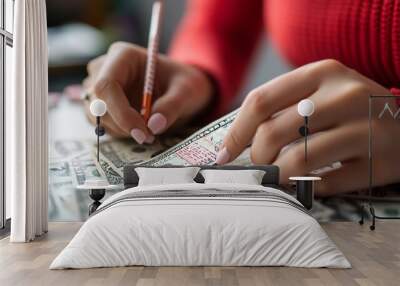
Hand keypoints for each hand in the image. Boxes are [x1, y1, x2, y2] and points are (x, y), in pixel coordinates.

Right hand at [83, 42, 212, 142]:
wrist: (182, 89)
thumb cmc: (184, 83)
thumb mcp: (187, 91)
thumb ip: (172, 106)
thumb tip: (153, 125)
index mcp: (123, 56)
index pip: (106, 85)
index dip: (120, 112)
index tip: (142, 131)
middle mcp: (105, 68)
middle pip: (98, 103)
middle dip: (122, 125)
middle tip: (150, 136)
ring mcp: (99, 87)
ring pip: (97, 117)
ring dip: (122, 130)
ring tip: (148, 130)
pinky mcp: (101, 104)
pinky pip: (101, 124)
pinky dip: (120, 132)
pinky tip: (139, 127)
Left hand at [217, 59, 399, 195]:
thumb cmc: (351, 108)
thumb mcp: (320, 90)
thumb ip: (283, 107)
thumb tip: (237, 141)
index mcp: (323, 72)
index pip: (261, 101)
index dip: (236, 132)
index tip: (225, 154)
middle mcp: (346, 95)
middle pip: (273, 133)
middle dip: (256, 156)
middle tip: (259, 165)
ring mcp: (367, 128)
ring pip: (298, 161)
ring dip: (278, 176)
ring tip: (279, 176)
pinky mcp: (380, 162)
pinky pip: (326, 183)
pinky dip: (307, 187)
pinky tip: (308, 182)